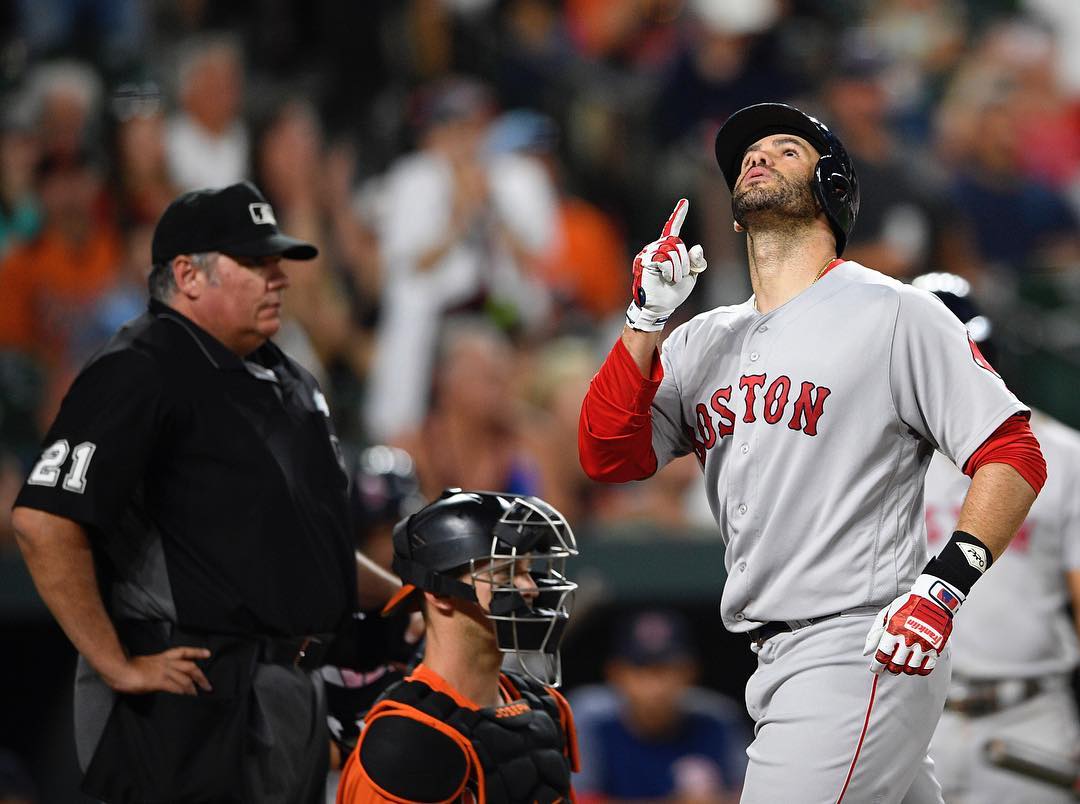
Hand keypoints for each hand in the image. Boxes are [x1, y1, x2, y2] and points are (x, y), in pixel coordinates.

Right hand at [106, 647, 212, 694]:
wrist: (118, 667)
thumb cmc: (126, 667)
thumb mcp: (145, 665)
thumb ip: (155, 669)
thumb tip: (160, 677)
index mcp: (162, 657)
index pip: (183, 652)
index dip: (197, 652)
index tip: (208, 653)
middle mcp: (165, 663)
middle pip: (190, 666)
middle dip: (201, 676)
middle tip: (208, 685)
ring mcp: (163, 671)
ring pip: (185, 678)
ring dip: (194, 687)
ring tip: (199, 694)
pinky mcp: (158, 681)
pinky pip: (175, 687)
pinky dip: (183, 692)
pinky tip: (187, 697)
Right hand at [626, 198, 706, 331]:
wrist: (660, 306)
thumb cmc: (673, 291)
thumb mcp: (691, 274)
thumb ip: (695, 261)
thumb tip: (696, 247)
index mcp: (667, 249)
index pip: (673, 228)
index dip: (678, 215)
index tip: (684, 202)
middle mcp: (656, 248)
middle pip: (676, 243)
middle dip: (684, 261)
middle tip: (681, 276)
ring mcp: (649, 254)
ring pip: (671, 251)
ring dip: (678, 268)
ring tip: (674, 279)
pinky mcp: (645, 262)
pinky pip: (664, 260)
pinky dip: (670, 271)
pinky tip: (667, 279)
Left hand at [863, 573, 962, 675]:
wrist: (932, 599)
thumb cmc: (906, 606)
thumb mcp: (886, 614)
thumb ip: (875, 634)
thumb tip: (866, 652)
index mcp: (894, 630)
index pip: (882, 655)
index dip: (876, 666)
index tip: (875, 669)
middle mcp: (908, 639)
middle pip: (896, 665)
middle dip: (890, 668)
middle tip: (889, 665)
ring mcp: (923, 644)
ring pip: (910, 669)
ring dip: (904, 669)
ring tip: (902, 664)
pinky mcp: (935, 647)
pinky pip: (927, 668)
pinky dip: (919, 670)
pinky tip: (915, 664)